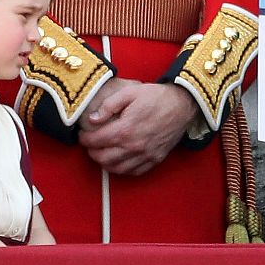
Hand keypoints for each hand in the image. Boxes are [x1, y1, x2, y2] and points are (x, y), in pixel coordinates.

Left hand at [78, 82, 197, 174]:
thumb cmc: (156, 97)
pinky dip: (122, 169)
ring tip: (101, 153)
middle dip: (91, 152)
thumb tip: (92, 119)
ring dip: (104, 163)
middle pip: (103, 158)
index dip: (84, 139)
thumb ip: (108, 106)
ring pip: (116, 169)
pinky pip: (133, 172)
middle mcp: (134, 146)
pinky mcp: (154, 159)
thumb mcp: (129, 93)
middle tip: (90, 144)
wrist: (182, 105)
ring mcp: (145, 155)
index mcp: (125, 130)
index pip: (96, 141)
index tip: (82, 135)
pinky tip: (118, 161)